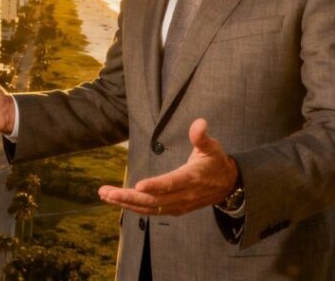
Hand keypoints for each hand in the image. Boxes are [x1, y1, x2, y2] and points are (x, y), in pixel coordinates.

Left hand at [98, 118, 237, 215]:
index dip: (155, 185)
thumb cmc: (216, 161)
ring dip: (126, 203)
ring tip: (106, 195)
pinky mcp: (174, 209)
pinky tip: (119, 201)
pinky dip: (134, 208)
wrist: (228, 185)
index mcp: (192, 178)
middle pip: (153, 199)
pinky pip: (152, 211)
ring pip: (149, 208)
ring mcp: (178, 205)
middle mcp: (183, 195)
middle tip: (107, 192)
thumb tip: (199, 123)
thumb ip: (202, 137)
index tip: (137, 185)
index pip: (171, 183)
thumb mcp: (212, 146)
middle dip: (128, 197)